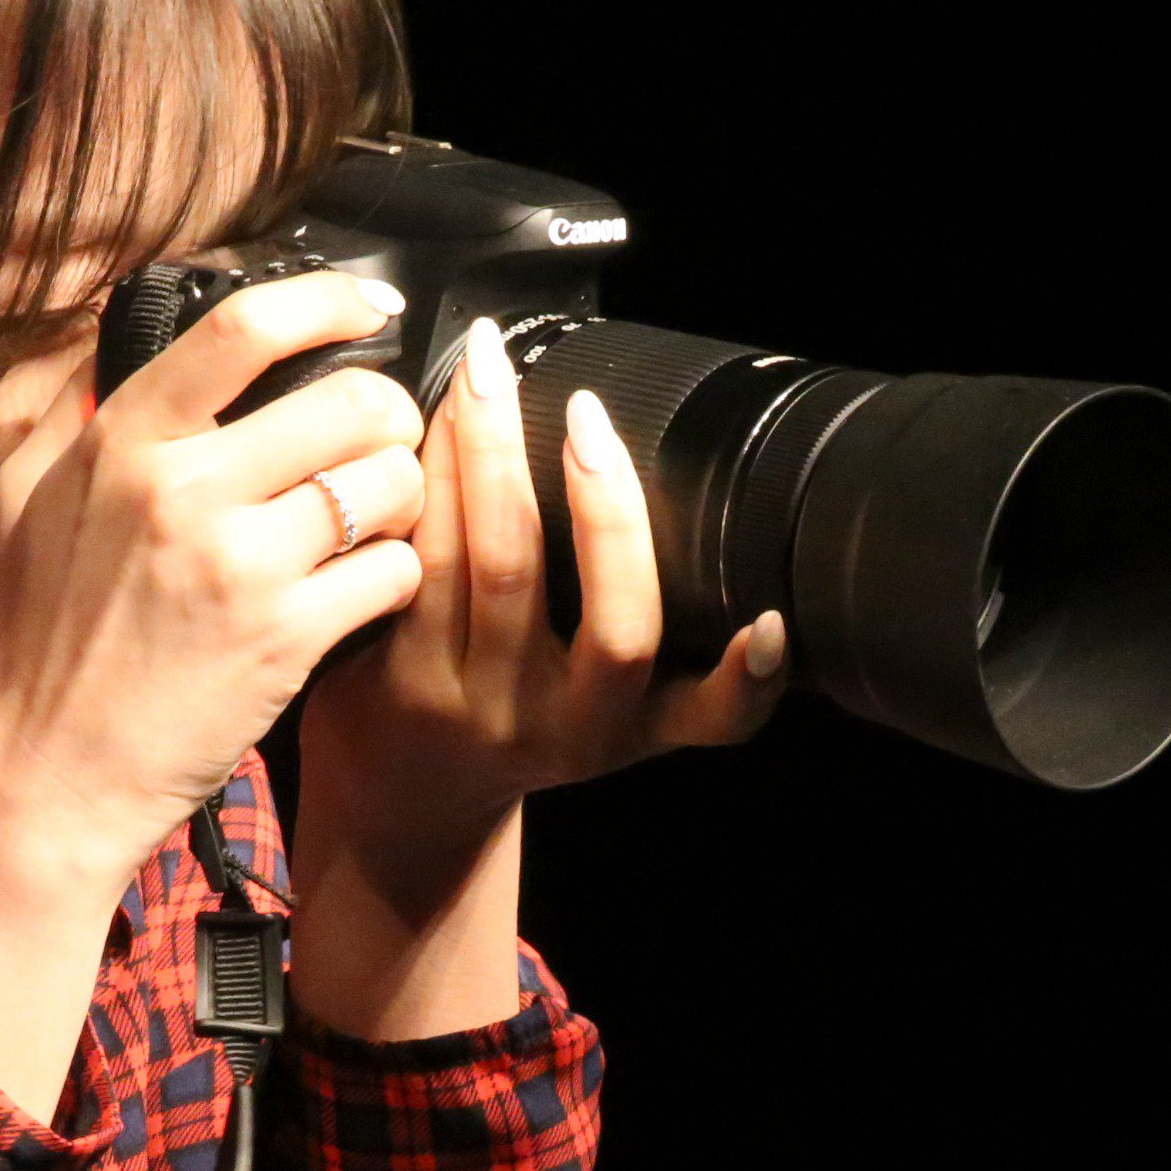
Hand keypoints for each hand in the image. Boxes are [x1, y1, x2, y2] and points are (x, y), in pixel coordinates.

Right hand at [0, 269, 429, 881]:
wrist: (56, 772)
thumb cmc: (45, 637)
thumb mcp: (27, 500)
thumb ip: (72, 409)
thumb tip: (109, 327)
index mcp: (123, 442)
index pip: (243, 330)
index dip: (326, 301)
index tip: (368, 305)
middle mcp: (182, 489)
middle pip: (351, 402)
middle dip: (389, 419)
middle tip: (381, 445)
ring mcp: (238, 564)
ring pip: (387, 483)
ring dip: (398, 499)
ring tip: (370, 522)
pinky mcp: (285, 636)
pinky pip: (394, 569)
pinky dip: (394, 574)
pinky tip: (361, 589)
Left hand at [299, 317, 786, 848]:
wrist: (404, 796)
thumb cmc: (523, 722)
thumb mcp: (608, 713)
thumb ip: (644, 632)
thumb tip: (659, 478)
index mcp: (626, 728)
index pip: (706, 714)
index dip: (746, 680)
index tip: (773, 623)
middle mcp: (558, 725)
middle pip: (595, 613)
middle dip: (600, 500)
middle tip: (588, 408)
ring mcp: (474, 703)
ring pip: (488, 567)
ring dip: (490, 457)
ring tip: (489, 374)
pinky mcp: (397, 672)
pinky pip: (418, 560)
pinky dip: (426, 480)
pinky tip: (429, 420)